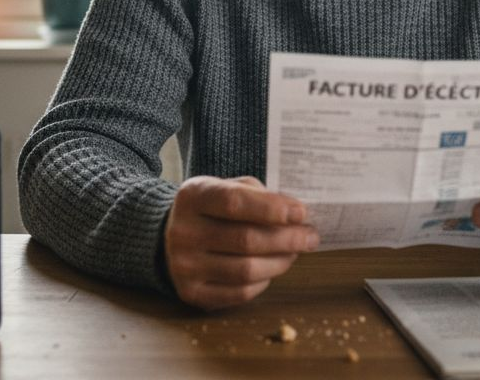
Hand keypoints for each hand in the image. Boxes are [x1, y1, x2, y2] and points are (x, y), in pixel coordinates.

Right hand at [164, 175, 318, 309]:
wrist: (169, 237)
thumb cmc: (212, 209)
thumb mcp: (227, 187)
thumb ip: (258, 195)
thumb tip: (296, 215)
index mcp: (193, 197)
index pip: (234, 202)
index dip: (272, 208)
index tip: (301, 213)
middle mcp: (183, 232)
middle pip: (246, 240)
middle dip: (287, 239)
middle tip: (310, 236)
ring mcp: (184, 266)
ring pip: (246, 271)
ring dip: (280, 262)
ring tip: (294, 252)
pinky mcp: (192, 293)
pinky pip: (239, 293)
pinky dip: (263, 282)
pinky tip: (271, 268)